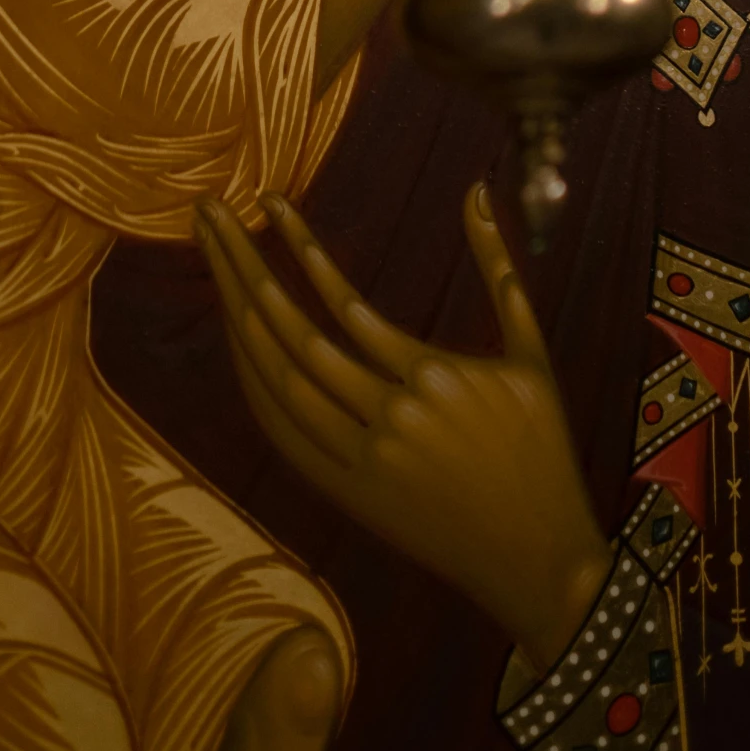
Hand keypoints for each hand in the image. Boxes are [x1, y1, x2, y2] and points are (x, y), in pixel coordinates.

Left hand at [197, 183, 610, 675]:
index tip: (269, 200)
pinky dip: (253, 383)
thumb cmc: (541, 449)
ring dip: (235, 317)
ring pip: (278, 382)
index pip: (343, 300)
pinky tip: (235, 336)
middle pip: (292, 334)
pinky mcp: (349, 495)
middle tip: (208, 211)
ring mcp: (363, 461)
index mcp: (432, 377)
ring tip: (213, 259)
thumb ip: (499, 266)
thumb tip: (478, 189)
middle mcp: (390, 418)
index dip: (299, 245)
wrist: (538, 562)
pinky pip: (283, 433)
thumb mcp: (531, 354)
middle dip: (242, 265)